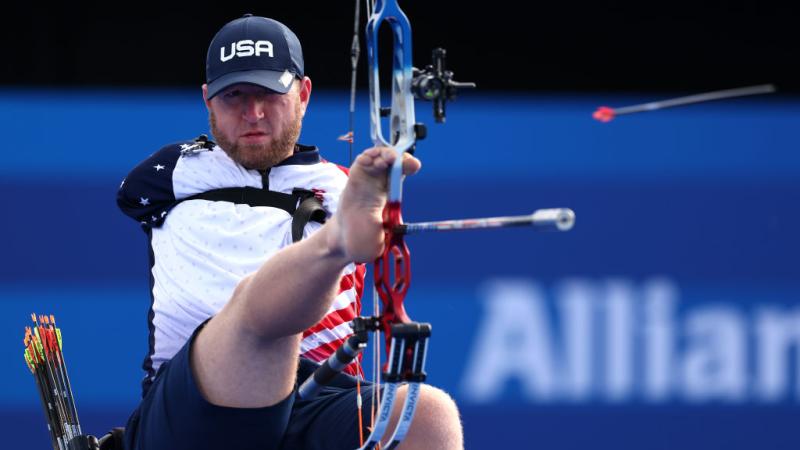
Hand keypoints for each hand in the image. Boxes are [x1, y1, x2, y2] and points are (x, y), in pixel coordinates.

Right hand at [332, 146, 420, 262]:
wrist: (342, 241)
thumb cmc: (363, 240)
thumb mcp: (380, 241)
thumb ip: (387, 235)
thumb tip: (396, 236)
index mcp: (391, 197)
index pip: (402, 175)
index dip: (409, 166)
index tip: (413, 165)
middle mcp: (380, 185)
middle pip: (393, 162)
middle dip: (398, 157)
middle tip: (396, 159)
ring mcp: (366, 180)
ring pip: (378, 158)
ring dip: (382, 154)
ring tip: (384, 159)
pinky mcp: (353, 179)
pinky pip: (361, 162)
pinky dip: (366, 157)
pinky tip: (368, 159)